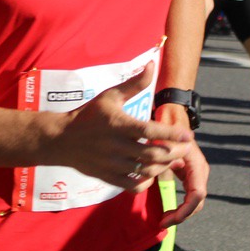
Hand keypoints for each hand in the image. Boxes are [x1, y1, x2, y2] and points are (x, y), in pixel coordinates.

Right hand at [55, 62, 195, 192]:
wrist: (61, 139)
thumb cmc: (88, 115)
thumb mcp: (110, 96)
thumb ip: (134, 84)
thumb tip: (152, 64)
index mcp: (119, 125)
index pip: (150, 132)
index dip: (171, 135)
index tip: (188, 136)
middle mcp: (116, 146)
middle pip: (152, 154)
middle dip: (174, 153)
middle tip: (185, 149)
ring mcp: (112, 164)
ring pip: (145, 171)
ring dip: (163, 167)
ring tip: (173, 159)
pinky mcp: (107, 177)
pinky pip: (132, 185)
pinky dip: (146, 182)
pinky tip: (151, 173)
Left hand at [151, 103, 208, 227]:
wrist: (172, 116)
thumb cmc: (166, 129)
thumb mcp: (163, 145)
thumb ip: (162, 159)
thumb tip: (158, 172)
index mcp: (196, 164)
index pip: (197, 194)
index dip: (184, 210)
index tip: (168, 219)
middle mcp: (199, 170)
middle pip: (197, 201)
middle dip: (182, 215)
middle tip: (163, 222)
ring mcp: (195, 173)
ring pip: (194, 201)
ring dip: (182, 213)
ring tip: (164, 220)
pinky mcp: (189, 175)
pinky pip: (189, 196)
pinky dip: (181, 206)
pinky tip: (167, 212)